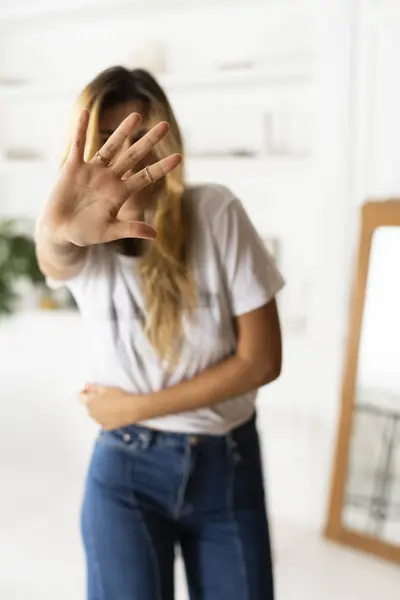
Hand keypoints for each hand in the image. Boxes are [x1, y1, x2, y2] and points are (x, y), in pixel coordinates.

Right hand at [40, 109, 181, 246]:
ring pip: (110, 147)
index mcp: (121, 193)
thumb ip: (130, 229)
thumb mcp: (109, 232)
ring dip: (123, 131)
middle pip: (133, 156)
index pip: (146, 177)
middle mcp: (110, 178)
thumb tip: (155, 235)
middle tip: (165, 125)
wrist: (61, 231)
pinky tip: (85, 112)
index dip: (161, 167)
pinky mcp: (73, 168)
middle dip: (148, 141)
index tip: (178, 157)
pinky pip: (78, 145)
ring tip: (136, 116)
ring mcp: (92, 171)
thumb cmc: (85, 233)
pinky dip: (81, 129)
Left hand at [79, 384, 137, 429]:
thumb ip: (93, 387)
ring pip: (95, 414)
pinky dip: (105, 417)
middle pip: (88, 406)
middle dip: (93, 401)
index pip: (80, 397)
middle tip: (104, 396)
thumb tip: (85, 387)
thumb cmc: (118, 396)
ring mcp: (98, 421)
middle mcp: (91, 414)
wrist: (132, 409)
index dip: (85, 392)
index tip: (91, 389)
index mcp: (89, 403)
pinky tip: (113, 412)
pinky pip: (102, 421)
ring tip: (110, 404)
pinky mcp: (106, 427)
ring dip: (99, 409)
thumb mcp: (105, 388)